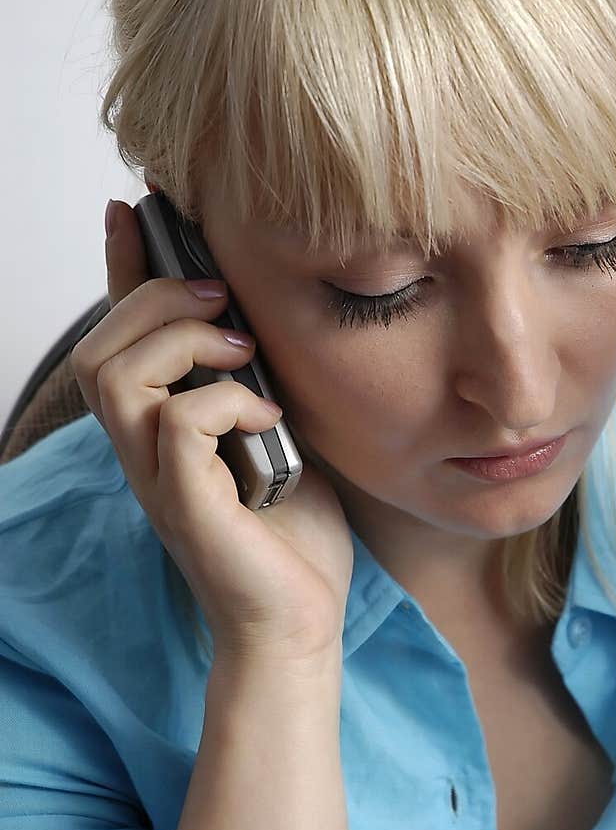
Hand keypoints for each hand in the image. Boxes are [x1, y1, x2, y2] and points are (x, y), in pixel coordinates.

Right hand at [70, 199, 353, 674]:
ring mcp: (159, 480)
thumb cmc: (292, 535)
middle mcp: (145, 451)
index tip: (137, 207)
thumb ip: (257, 379)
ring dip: (181, 342)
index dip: (121, 267)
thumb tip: (260, 315)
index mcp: (162, 428)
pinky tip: (266, 415)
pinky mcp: (188, 508)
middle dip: (154, 298)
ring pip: (118, 378)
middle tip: (222, 296)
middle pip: (100, 348)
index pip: (122, 336)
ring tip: (242, 350)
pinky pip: (177, 427)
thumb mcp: (280, 431)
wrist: (301, 622)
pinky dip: (223, 402)